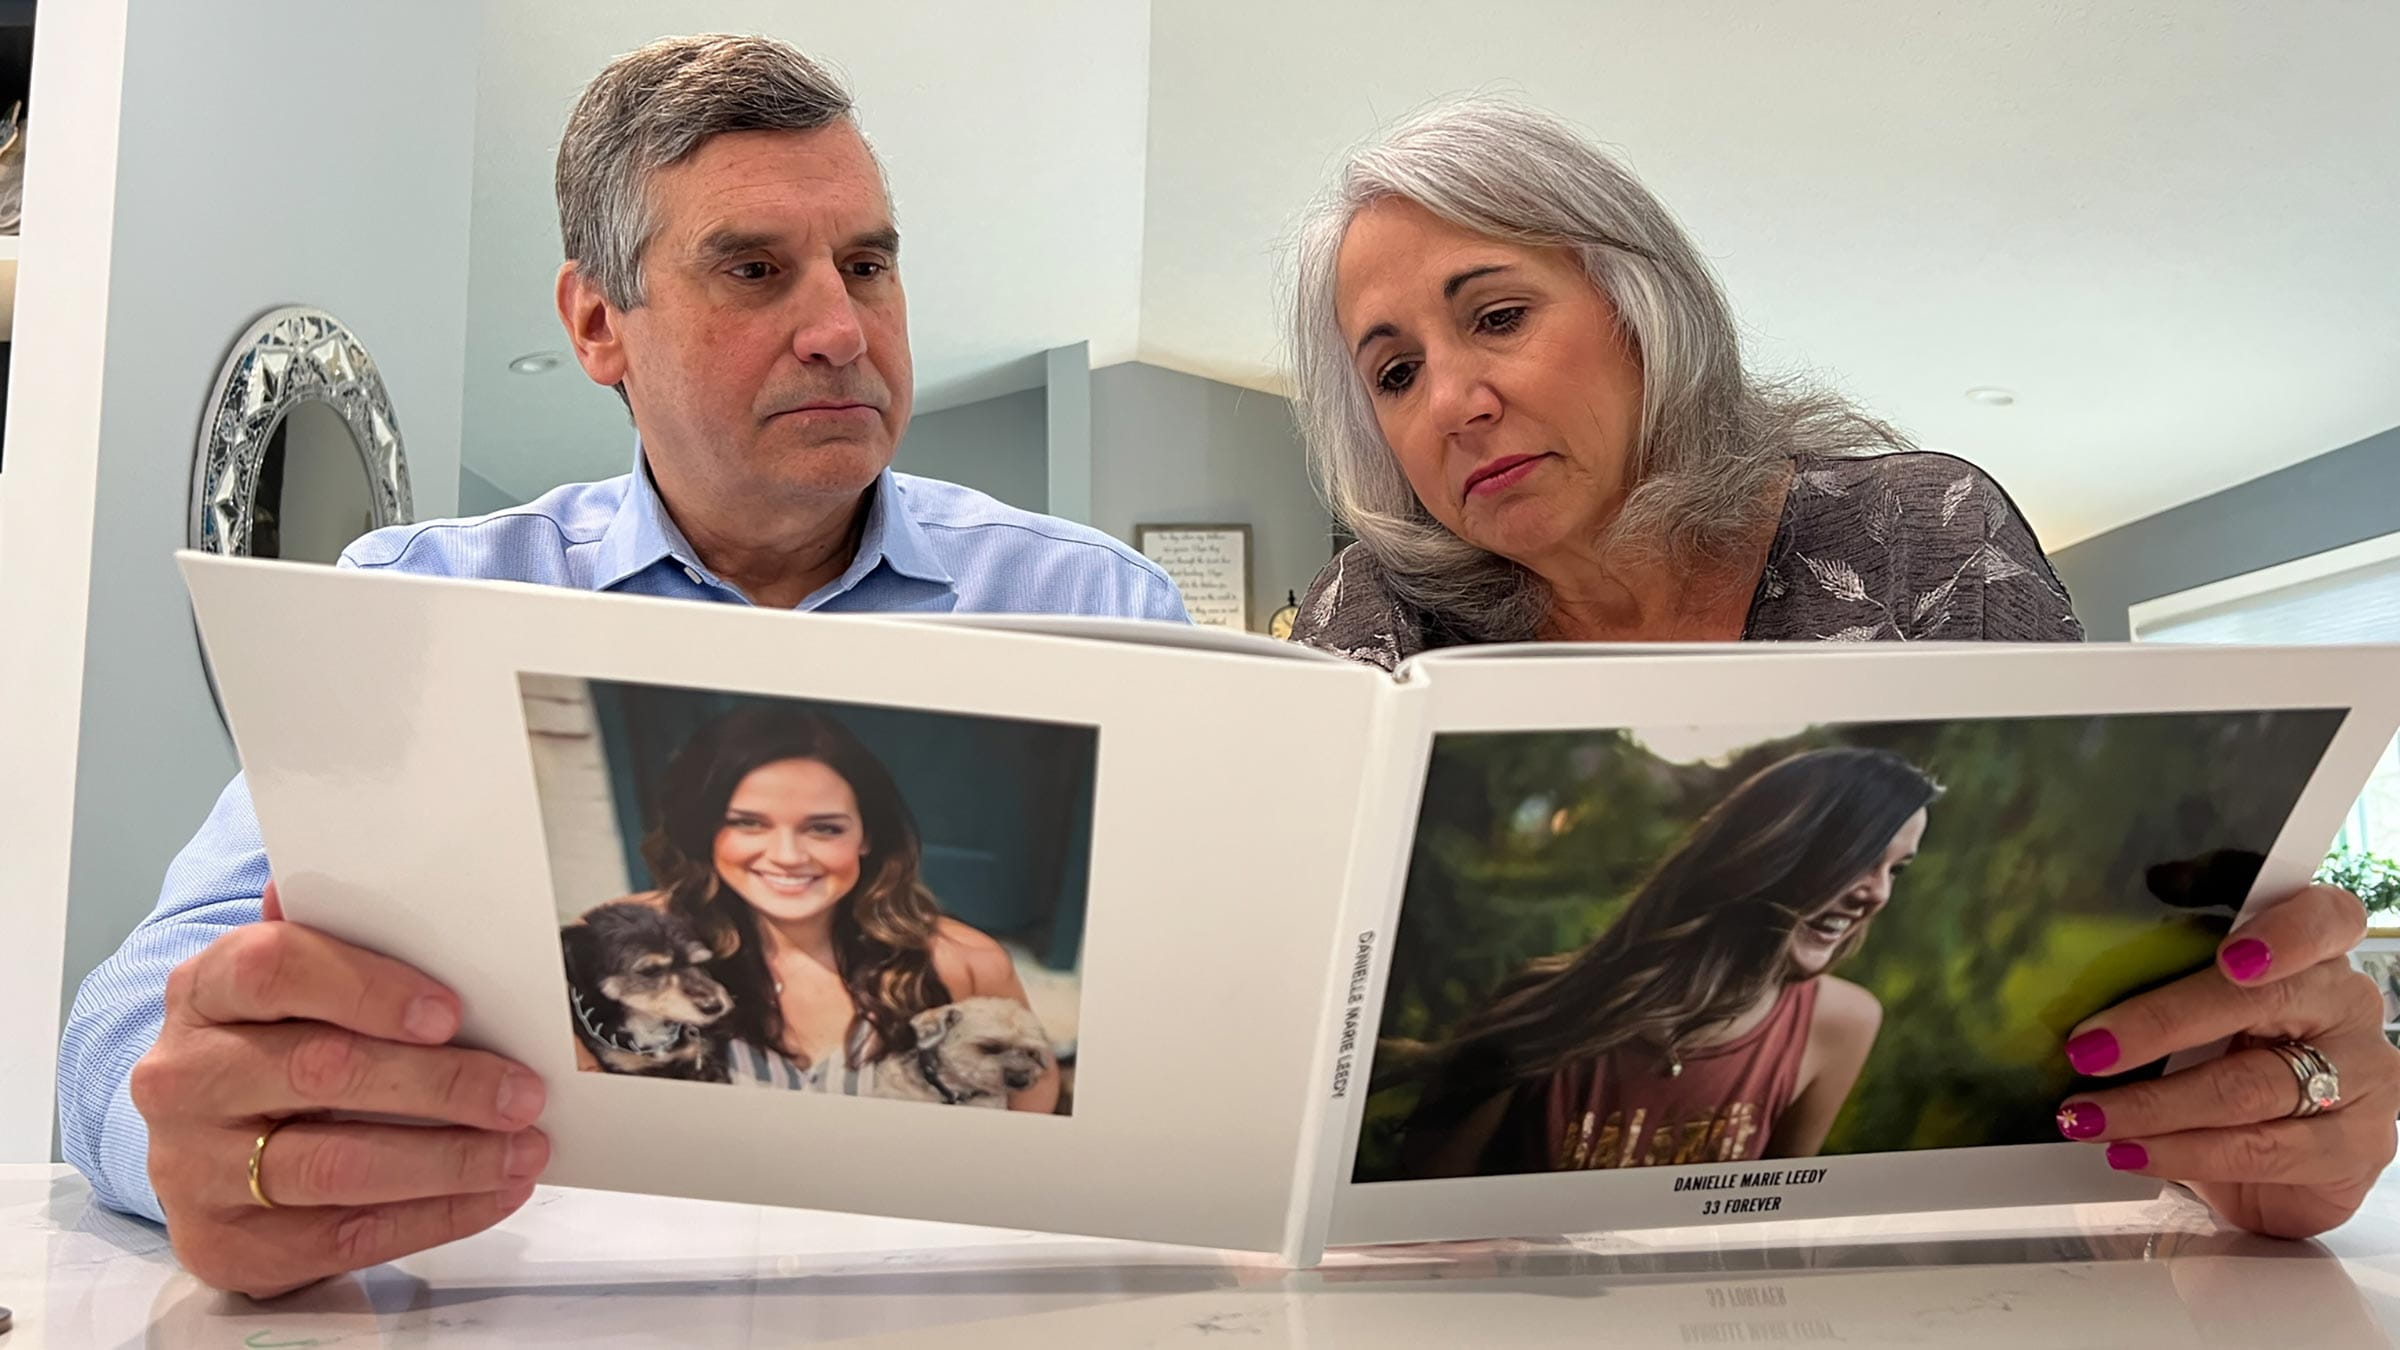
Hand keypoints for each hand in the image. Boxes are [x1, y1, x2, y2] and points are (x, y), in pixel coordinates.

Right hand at [131, 881, 551, 1297]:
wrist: (207, 1150)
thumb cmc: (276, 1045)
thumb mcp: (294, 986)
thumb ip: (338, 941)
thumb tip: (393, 881)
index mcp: (202, 992)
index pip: (272, 968)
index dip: (367, 988)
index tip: (450, 1013)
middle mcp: (183, 1078)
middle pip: (320, 1071)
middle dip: (440, 1084)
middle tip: (523, 1093)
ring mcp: (194, 1167)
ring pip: (336, 1164)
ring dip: (450, 1159)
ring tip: (526, 1149)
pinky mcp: (226, 1243)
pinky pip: (344, 1235)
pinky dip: (435, 1215)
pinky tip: (496, 1193)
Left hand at [2053, 884, 2398, 1237]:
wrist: (2283, 1169)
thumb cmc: (2234, 1066)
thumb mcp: (2204, 1014)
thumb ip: (2169, 982)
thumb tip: (2073, 984)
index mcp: (2316, 953)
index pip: (2323, 916)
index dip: (2282, 931)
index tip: (2229, 954)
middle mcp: (2347, 1005)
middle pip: (2261, 1002)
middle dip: (2160, 1025)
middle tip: (2087, 1049)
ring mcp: (2361, 1078)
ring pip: (2248, 1087)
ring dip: (2153, 1105)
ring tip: (2088, 1115)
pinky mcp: (2354, 1147)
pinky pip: (2258, 1149)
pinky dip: (2181, 1152)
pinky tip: (2132, 1151)